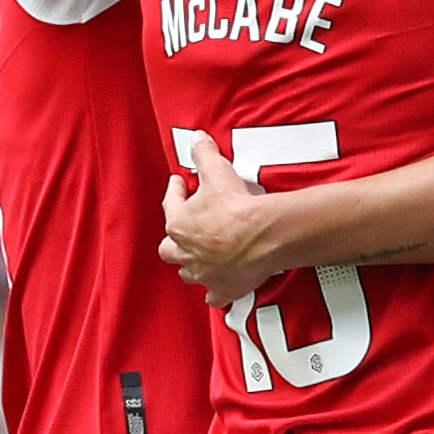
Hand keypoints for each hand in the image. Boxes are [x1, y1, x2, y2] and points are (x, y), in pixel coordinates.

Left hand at [159, 138, 291, 303]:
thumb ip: (204, 153)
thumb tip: (196, 137)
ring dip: (191, 264)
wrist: (264, 236)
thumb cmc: (238, 207)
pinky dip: (215, 292)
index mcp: (179, 225)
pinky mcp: (224, 288)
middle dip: (175, 239)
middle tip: (184, 228)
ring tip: (199, 256)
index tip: (180, 184)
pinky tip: (217, 288)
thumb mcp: (217, 171)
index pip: (170, 205)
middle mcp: (186, 253)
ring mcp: (204, 273)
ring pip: (188, 272)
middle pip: (169, 249)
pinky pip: (214, 296)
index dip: (175, 192)